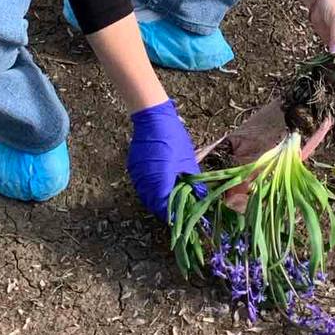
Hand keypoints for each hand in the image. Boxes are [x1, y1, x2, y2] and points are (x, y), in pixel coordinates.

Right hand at [127, 99, 199, 221]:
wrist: (152, 117)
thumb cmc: (173, 138)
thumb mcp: (188, 161)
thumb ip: (193, 184)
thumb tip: (201, 199)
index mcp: (160, 182)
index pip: (165, 209)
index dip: (176, 215)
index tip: (185, 216)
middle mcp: (145, 183)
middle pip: (154, 206)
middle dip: (167, 208)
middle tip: (181, 206)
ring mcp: (136, 176)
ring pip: (147, 197)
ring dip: (158, 199)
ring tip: (172, 194)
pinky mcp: (133, 169)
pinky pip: (142, 186)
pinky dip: (151, 188)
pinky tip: (161, 182)